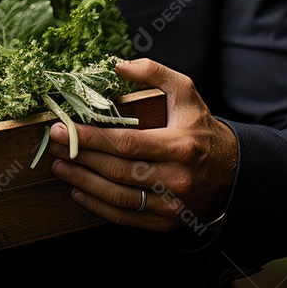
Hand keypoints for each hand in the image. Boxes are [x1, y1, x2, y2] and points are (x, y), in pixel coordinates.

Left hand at [48, 58, 236, 232]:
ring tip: (59, 167)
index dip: (90, 137)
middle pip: (117, 171)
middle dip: (79, 157)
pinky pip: (125, 217)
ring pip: (117, 197)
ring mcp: (171, 204)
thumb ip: (154, 73)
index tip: (62, 129)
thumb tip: (119, 65)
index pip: (126, 143)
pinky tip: (78, 191)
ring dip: (82, 181)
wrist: (232, 169)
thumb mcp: (186, 92)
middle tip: (54, 146)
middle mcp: (177, 178)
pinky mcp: (166, 222)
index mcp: (180, 145)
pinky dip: (98, 205)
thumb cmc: (200, 128)